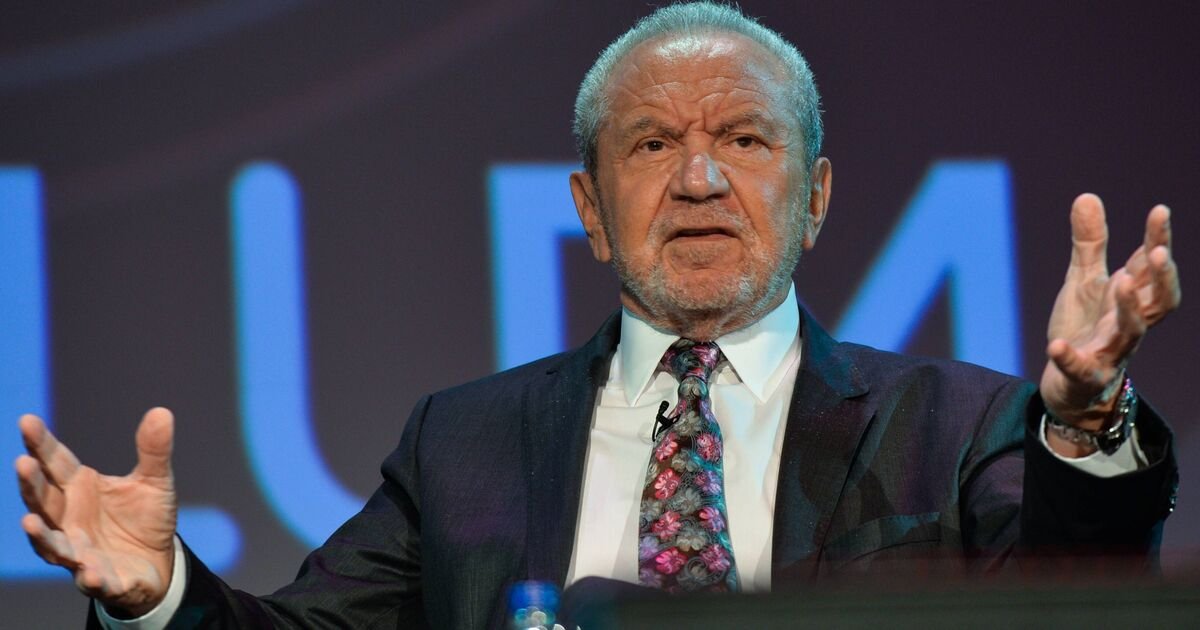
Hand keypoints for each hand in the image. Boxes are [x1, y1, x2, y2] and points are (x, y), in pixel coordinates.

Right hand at [15, 408, 177, 615]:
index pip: (56, 463)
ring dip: (41, 536)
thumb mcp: (155, 480)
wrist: (159, 561)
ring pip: (53, 545)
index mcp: (80, 488)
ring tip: (30, 523)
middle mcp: (70, 520)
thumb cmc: (145, 517)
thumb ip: (153, 450)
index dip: (41, 444)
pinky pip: (91, 580)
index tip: (27, 421)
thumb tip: (161, 412)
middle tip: (22, 464)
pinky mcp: (102, 580)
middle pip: (44, 502)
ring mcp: (80, 551)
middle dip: (31, 485)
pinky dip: (89, 577)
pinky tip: (90, 571)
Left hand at [1040, 194, 1180, 441]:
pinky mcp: (1085, 376)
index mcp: (1128, 298)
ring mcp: (1110, 351)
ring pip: (1131, 332)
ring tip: (1119, 280)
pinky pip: (1081, 368)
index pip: (1150, 268)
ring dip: (1129, 307)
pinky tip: (1055, 345)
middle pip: (1158, 301)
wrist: (1069, 385)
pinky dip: (1069, 357)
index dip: (1158, 240)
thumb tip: (1087, 195)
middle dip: (1161, 277)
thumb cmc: (1085, 328)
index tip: (1159, 211)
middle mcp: (1128, 324)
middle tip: (1158, 252)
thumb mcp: (1084, 282)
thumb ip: (1089, 244)